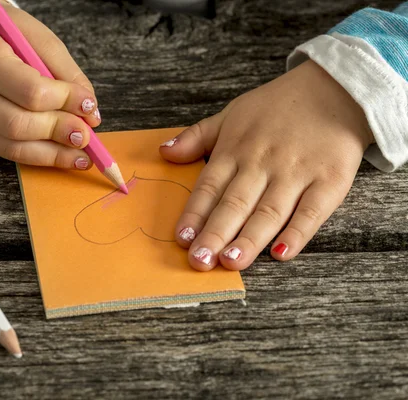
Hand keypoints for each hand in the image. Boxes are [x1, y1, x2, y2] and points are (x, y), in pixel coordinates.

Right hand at [0, 3, 99, 168]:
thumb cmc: (4, 36)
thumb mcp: (38, 38)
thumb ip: (67, 73)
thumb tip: (91, 114)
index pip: (31, 92)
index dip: (66, 102)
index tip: (89, 106)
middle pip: (18, 125)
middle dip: (58, 132)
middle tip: (87, 136)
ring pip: (12, 147)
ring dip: (53, 154)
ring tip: (82, 156)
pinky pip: (7, 153)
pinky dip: (39, 157)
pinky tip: (62, 157)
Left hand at [160, 60, 373, 270]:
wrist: (334, 88)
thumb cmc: (277, 107)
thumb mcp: (231, 114)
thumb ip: (196, 137)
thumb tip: (163, 153)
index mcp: (235, 150)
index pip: (209, 187)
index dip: (194, 215)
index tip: (181, 239)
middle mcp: (262, 163)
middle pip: (234, 203)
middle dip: (215, 234)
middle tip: (200, 261)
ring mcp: (296, 173)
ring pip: (269, 211)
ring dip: (249, 238)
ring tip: (231, 262)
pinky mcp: (329, 180)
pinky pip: (312, 211)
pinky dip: (298, 232)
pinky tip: (282, 253)